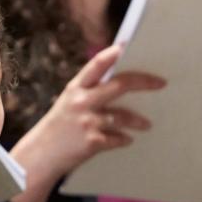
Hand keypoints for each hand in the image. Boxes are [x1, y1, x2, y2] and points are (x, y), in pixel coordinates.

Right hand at [16, 44, 164, 180]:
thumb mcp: (69, 102)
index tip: (128, 46)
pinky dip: (124, 139)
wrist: (40, 155)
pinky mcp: (93, 142)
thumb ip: (89, 91)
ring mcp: (87, 122)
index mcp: (75, 88)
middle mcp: (81, 101)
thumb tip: (120, 81)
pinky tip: (127, 140)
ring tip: (146, 125)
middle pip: (119, 85)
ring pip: (123, 116)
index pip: (96, 64)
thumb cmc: (59, 126)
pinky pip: (118, 139)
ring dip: (138, 121)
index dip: (113, 53)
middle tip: (161, 83)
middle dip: (143, 82)